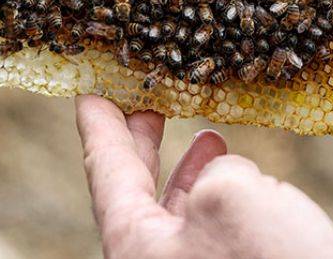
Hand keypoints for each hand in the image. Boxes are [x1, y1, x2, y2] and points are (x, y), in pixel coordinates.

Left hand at [74, 95, 332, 257]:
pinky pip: (210, 233)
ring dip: (189, 171)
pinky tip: (244, 182)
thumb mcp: (230, 195)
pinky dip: (221, 197)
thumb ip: (213, 171)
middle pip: (133, 193)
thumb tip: (226, 176)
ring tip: (207, 138)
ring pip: (176, 215)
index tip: (88, 90)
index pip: (104, 169)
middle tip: (142, 103)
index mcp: (134, 244)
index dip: (98, 123)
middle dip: (140, 144)